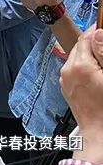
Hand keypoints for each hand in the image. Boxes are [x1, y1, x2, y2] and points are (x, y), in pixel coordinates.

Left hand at [60, 29, 102, 162]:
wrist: (100, 134)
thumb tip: (98, 33)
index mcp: (80, 65)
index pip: (86, 37)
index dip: (97, 30)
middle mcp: (68, 70)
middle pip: (80, 46)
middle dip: (94, 43)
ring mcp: (65, 80)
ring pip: (77, 58)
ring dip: (89, 55)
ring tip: (102, 61)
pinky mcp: (67, 88)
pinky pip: (75, 70)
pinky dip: (84, 67)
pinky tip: (97, 74)